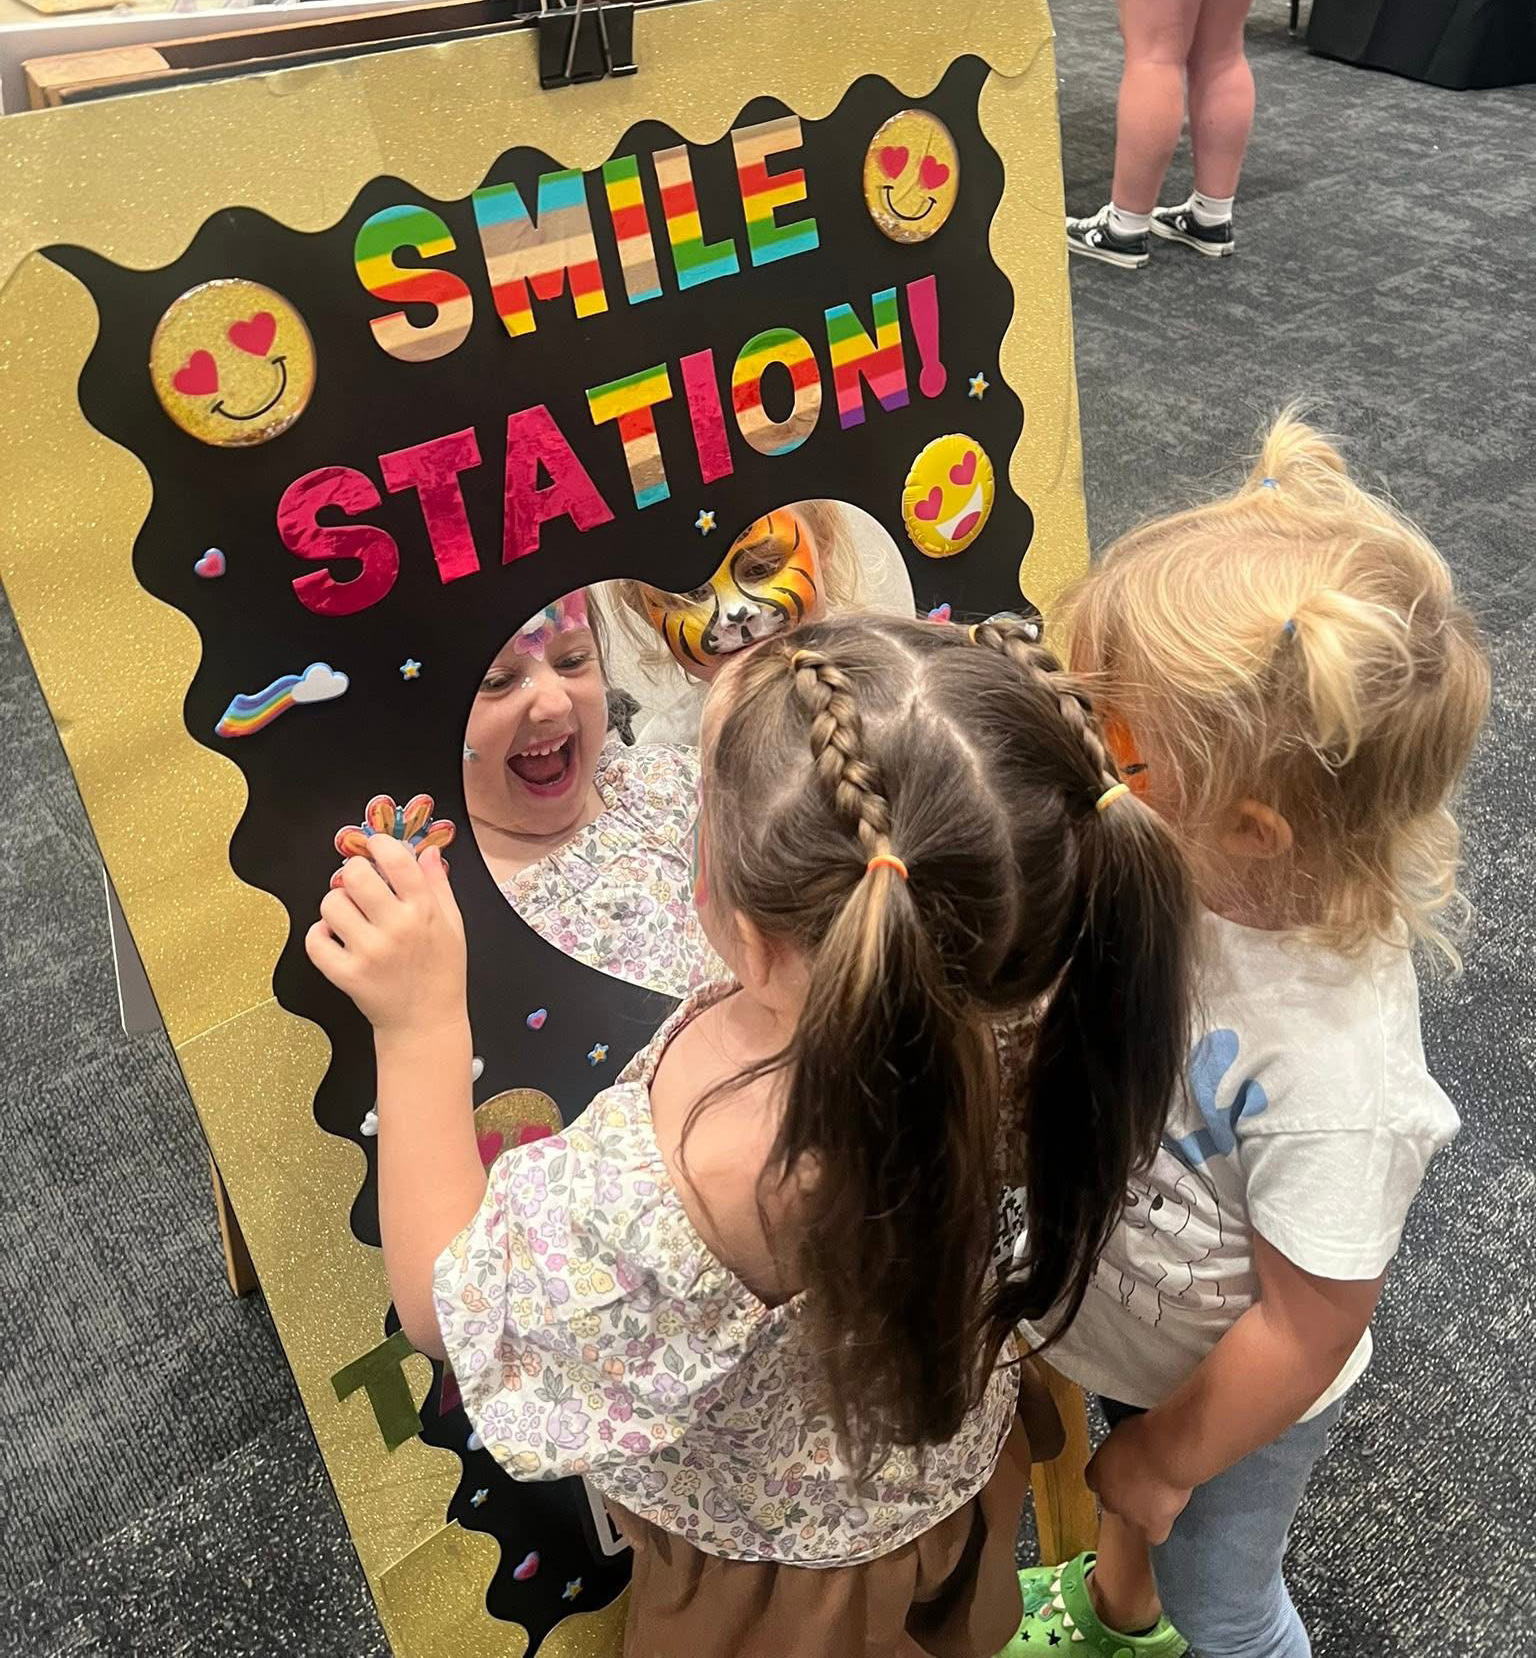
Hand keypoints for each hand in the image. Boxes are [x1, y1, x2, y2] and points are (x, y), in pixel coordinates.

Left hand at [305, 837, 466, 1040]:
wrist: (426, 1023)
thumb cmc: (441, 973)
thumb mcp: (452, 924)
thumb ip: (438, 885)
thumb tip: (427, 852)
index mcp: (423, 911)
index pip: (396, 860)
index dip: (380, 844)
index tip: (375, 845)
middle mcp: (396, 928)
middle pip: (355, 875)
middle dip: (354, 872)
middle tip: (359, 883)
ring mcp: (369, 952)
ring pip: (331, 904)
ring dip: (337, 904)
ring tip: (349, 915)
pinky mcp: (347, 974)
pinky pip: (315, 940)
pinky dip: (319, 934)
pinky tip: (335, 937)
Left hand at [1086, 1416, 1192, 1543]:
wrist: (1166, 1452)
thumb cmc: (1146, 1433)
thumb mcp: (1122, 1430)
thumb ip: (1118, 1447)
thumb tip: (1126, 1448)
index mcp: (1095, 1472)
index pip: (1094, 1480)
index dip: (1109, 1475)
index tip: (1121, 1468)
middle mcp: (1107, 1497)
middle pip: (1111, 1501)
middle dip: (1123, 1494)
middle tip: (1142, 1480)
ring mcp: (1129, 1513)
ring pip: (1131, 1519)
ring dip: (1140, 1511)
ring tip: (1157, 1495)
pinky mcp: (1152, 1525)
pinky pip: (1153, 1534)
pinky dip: (1158, 1527)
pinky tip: (1167, 1514)